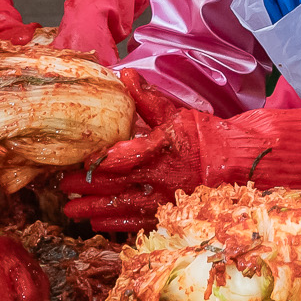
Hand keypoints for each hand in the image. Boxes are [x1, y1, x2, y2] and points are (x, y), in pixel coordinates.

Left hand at [61, 98, 300, 230]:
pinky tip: (97, 225)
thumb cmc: (207, 137)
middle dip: (86, 187)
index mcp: (161, 150)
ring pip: (122, 208)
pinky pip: (137, 224)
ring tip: (70, 211)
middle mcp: (160, 178)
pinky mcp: (169, 216)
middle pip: (115, 185)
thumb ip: (149, 101)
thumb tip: (125, 75)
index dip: (98, 162)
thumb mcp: (179, 115)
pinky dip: (115, 225)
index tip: (77, 161)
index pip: (124, 157)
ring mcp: (165, 201)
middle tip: (61, 187)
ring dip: (94, 210)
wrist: (239, 166)